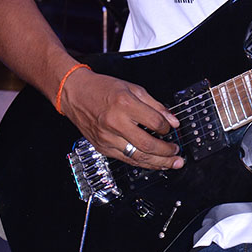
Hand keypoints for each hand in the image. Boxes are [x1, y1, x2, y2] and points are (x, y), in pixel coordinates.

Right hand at [61, 67, 183, 169]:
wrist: (74, 93)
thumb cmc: (102, 89)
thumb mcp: (133, 89)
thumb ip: (155, 105)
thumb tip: (172, 121)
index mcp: (124, 104)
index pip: (154, 122)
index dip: (167, 127)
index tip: (171, 128)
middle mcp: (115, 123)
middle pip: (147, 145)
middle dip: (167, 152)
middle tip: (177, 153)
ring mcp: (107, 137)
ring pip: (137, 157)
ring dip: (158, 163)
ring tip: (171, 163)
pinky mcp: (102, 147)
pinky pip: (126, 159)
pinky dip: (142, 163)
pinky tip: (153, 163)